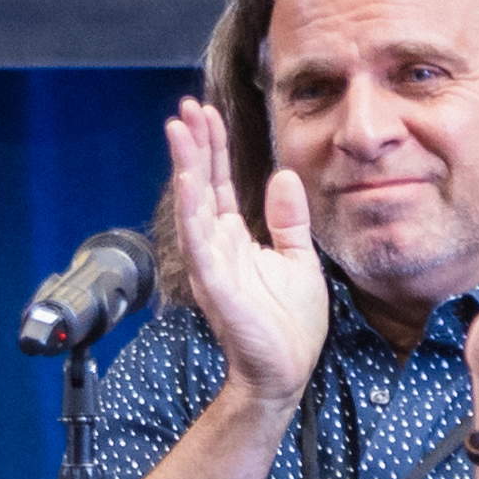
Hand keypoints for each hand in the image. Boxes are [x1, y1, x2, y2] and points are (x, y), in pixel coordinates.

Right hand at [167, 95, 331, 405]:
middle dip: (194, 145)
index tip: (206, 113)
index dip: (213, 148)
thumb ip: (288, 220)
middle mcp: (216, 245)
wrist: (285, 371)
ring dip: (185, 166)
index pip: (219, 183)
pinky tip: (190, 182)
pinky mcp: (215, 284)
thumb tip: (283, 177)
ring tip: (179, 129)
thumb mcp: (298, 259)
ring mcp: (212, 263)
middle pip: (201, 184)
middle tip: (186, 107)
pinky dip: (192, 210)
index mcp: (234, 238)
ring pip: (193, 204)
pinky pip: (199, 241)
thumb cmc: (288, 324)